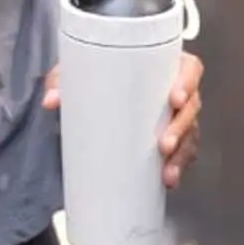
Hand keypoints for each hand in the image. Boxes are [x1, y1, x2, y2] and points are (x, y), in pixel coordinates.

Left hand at [43, 49, 203, 188]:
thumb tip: (52, 100)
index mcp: (164, 64)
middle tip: (163, 143)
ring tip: (165, 170)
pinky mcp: (171, 138)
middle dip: (181, 127)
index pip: (189, 69)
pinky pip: (182, 153)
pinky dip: (177, 167)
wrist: (95, 88)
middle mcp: (176, 90)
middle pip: (191, 107)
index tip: (174, 98)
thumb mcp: (80, 70)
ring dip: (181, 153)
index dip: (188, 82)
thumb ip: (63, 79)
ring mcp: (176, 116)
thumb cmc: (97, 72)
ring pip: (189, 134)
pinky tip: (168, 180)